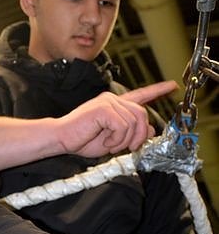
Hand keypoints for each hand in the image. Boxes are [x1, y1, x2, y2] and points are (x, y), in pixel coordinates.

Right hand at [58, 80, 177, 157]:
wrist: (61, 139)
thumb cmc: (82, 139)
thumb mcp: (113, 140)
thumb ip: (131, 134)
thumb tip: (150, 130)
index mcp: (115, 105)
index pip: (140, 95)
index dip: (158, 90)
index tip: (172, 85)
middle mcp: (113, 99)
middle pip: (141, 115)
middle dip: (139, 135)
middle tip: (128, 148)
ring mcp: (108, 102)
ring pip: (133, 123)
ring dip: (124, 140)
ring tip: (110, 144)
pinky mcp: (104, 108)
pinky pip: (122, 126)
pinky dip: (116, 139)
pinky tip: (104, 141)